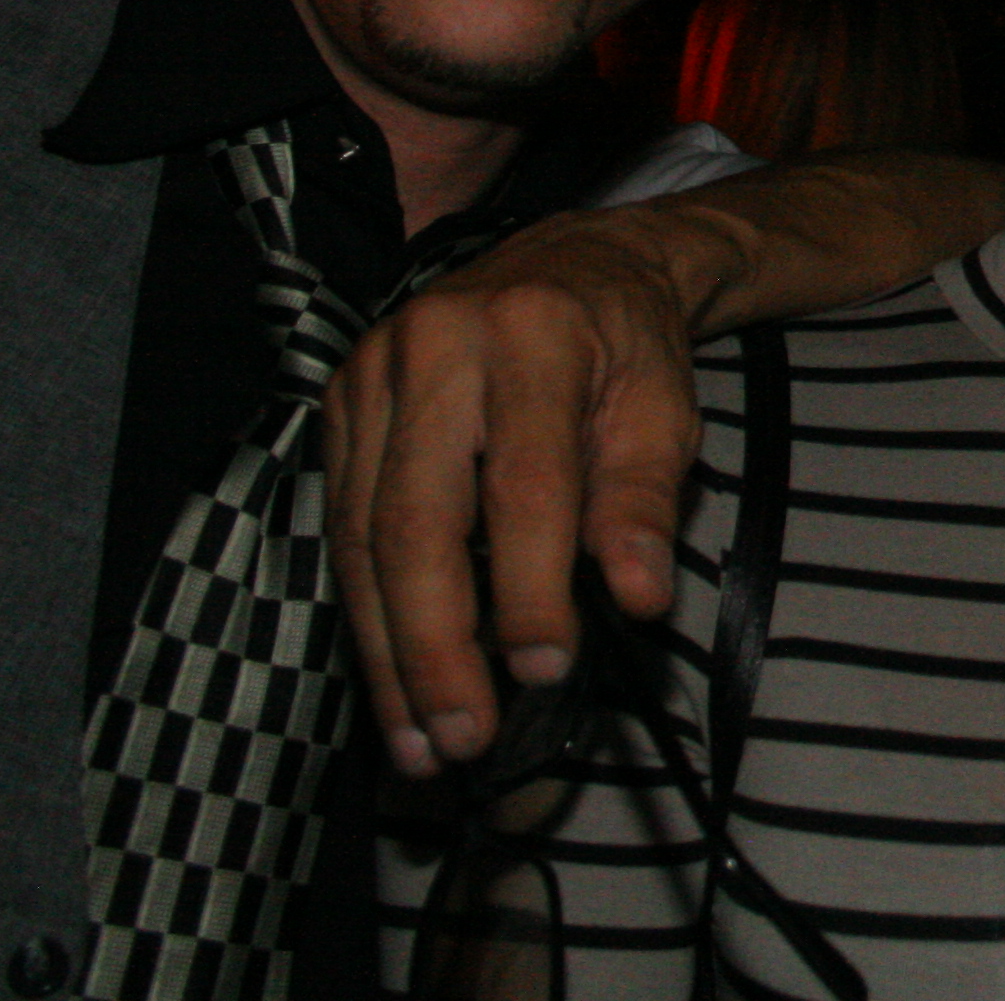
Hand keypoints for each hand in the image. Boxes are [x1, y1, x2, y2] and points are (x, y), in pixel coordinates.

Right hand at [324, 208, 721, 774]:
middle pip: (417, 518)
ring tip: (422, 741)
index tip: (546, 671)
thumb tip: (640, 597)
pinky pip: (339, 523)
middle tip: (463, 738)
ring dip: (389, 651)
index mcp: (531, 335)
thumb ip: (645, 499)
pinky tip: (391, 683)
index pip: (523, 484)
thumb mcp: (665, 407)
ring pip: (362, 534)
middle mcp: (435, 345)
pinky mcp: (340, 399)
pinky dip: (366, 612)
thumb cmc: (626, 348)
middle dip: (436, 643)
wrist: (574, 264)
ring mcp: (373, 369)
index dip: (529, 587)